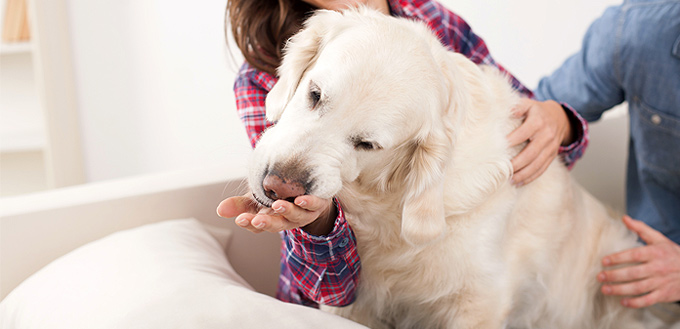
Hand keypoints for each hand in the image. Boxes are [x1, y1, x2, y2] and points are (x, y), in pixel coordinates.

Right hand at [216, 193, 335, 235]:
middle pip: (277, 224)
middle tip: (256, 220)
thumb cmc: (280, 196)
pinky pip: (314, 204)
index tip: (241, 219)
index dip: (249, 223)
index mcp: (271, 219)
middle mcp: (287, 220)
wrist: (310, 191)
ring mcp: (303, 213)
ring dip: (286, 211)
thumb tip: (219, 210)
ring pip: (295, 215)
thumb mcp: (258, 200)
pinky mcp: (317, 204)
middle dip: (266, 222)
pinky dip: (308, 202)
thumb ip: (240, 205)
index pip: (258, 225)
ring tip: (277, 205)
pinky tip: (301, 200)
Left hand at [507, 99, 572, 185]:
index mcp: (538, 122)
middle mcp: (546, 136)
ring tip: (510, 181)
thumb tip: (507, 111)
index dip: (511, 141)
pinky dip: (531, 177)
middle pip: (531, 153)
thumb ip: (517, 107)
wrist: (559, 117)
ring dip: (523, 174)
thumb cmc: (536, 111)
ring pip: (537, 164)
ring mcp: (551, 147)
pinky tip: (520, 183)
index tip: (498, 149)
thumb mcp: (528, 104)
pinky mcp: (552, 155)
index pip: (523, 134)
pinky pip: (543, 168)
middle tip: (503, 171)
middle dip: (517, 164)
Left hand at [598, 215, 679, 307]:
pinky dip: (635, 303)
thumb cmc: (673, 254)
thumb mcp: (659, 239)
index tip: (604, 261)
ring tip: (605, 289)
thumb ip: (641, 229)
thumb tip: (625, 218)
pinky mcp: (664, 294)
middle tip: (599, 276)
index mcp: (655, 253)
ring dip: (620, 290)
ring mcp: (661, 282)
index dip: (618, 258)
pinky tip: (623, 302)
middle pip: (633, 273)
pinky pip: (648, 300)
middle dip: (614, 275)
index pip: (634, 255)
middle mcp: (658, 268)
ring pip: (638, 288)